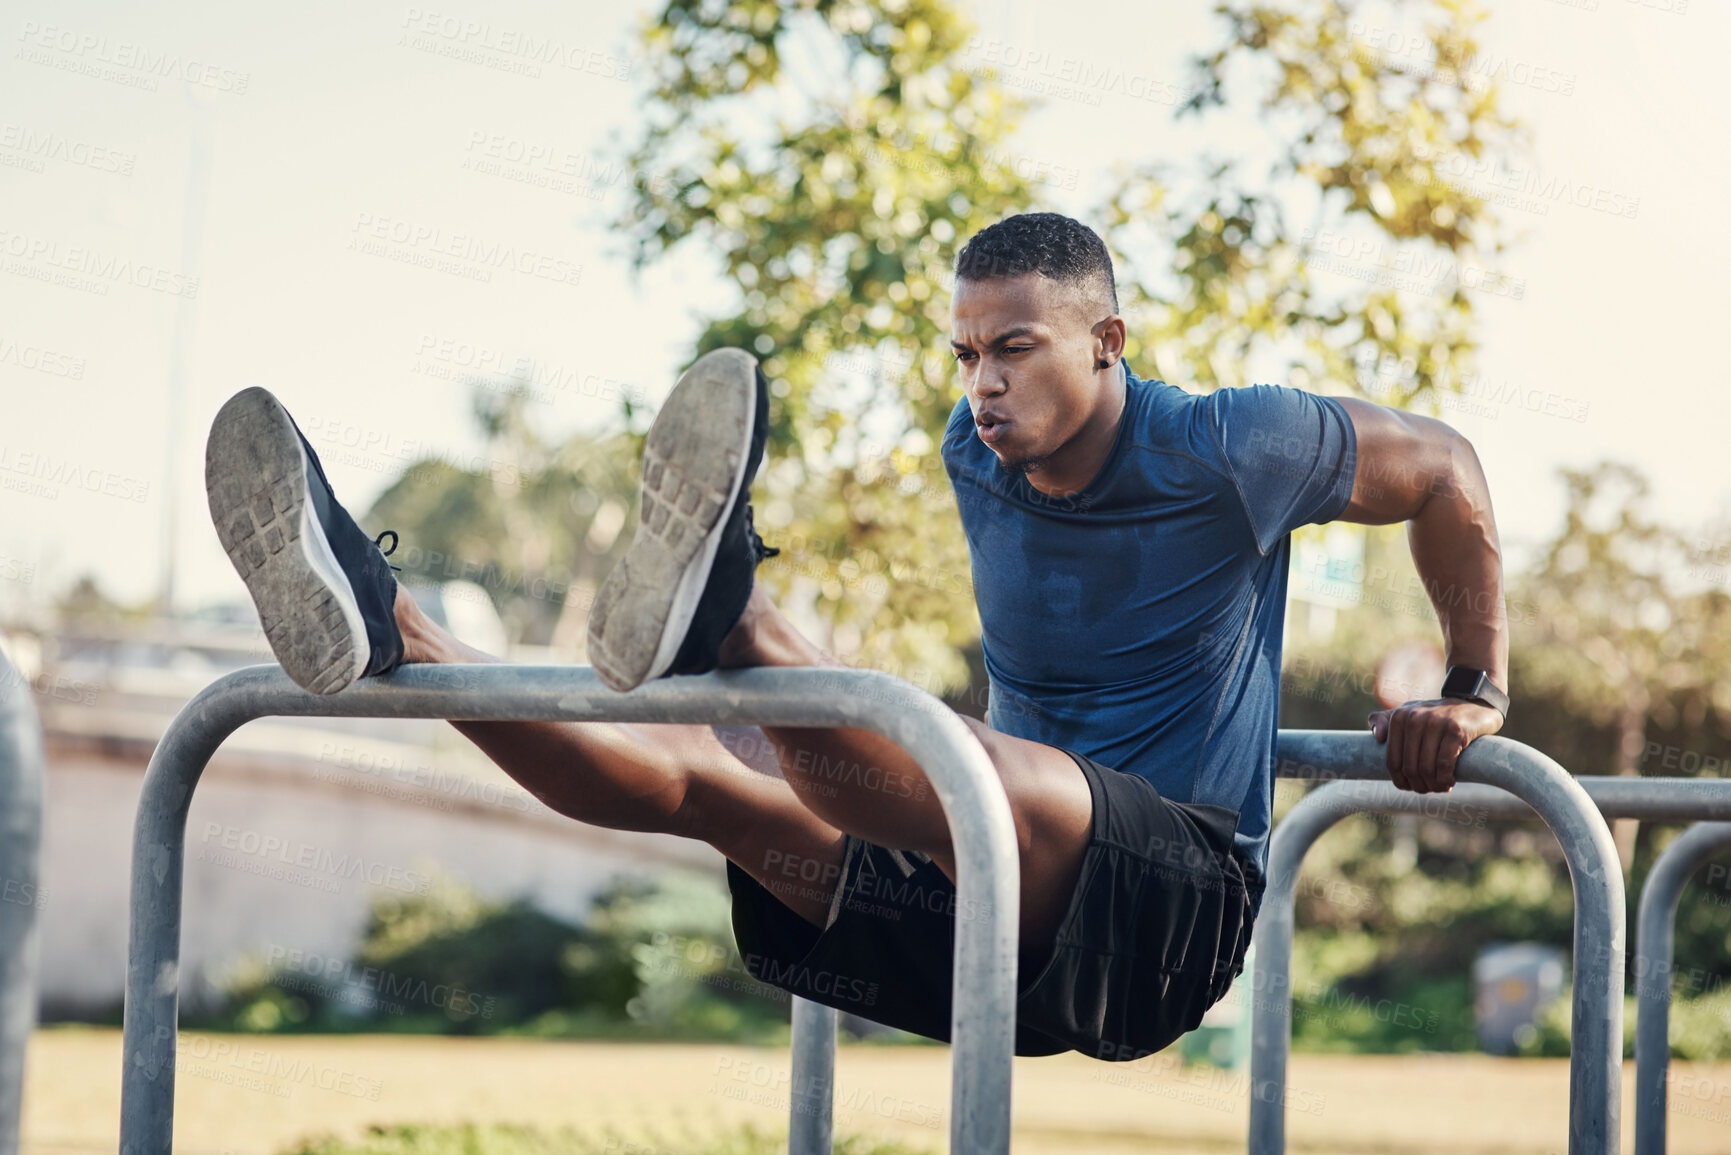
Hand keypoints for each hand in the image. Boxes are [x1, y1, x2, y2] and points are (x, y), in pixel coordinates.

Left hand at [1368, 698, 1502, 793]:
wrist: (1474, 702)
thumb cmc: (1437, 715)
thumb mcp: (1410, 712)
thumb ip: (1386, 720)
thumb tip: (1377, 737)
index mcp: (1399, 717)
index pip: (1393, 761)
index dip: (1401, 781)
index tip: (1412, 787)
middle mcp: (1414, 718)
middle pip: (1410, 768)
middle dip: (1419, 786)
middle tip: (1429, 789)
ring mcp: (1435, 722)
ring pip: (1427, 768)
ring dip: (1434, 786)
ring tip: (1440, 787)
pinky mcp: (1456, 730)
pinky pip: (1444, 764)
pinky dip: (1445, 779)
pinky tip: (1450, 782)